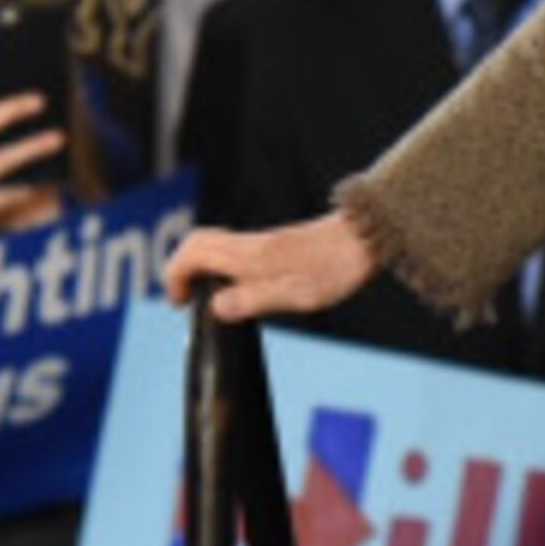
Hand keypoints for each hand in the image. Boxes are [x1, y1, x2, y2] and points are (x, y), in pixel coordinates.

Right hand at [162, 212, 378, 324]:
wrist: (368, 237)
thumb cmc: (336, 267)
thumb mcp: (296, 293)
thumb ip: (253, 299)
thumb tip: (215, 307)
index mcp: (250, 254)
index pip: (193, 251)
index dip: (176, 276)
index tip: (179, 304)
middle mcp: (252, 243)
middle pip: (199, 242)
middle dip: (181, 268)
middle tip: (185, 300)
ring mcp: (265, 242)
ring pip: (216, 244)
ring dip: (201, 267)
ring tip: (207, 298)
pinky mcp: (279, 245)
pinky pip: (235, 249)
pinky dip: (222, 265)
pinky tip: (239, 288)